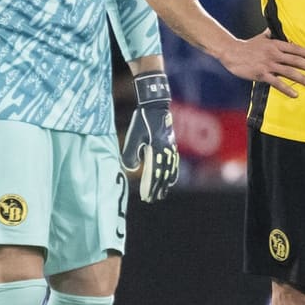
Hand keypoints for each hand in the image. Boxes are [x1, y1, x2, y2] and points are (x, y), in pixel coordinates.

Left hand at [121, 72, 178, 201]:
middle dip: (158, 187)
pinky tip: (172, 177)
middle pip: (163, 173)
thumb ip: (131, 154)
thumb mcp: (133, 136)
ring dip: (166, 182)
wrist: (156, 106)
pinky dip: (173, 172)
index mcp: (156, 149)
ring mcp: (170, 147)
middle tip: (154, 198)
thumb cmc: (142, 120)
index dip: (151, 186)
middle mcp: (166, 150)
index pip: (154, 173)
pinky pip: (174, 162)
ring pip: (170, 169)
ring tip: (163, 192)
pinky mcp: (171, 144)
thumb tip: (131, 169)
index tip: (147, 197)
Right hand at [219, 29, 304, 97]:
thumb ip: (270, 33)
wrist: (232, 52)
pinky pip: (277, 82)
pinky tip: (295, 94)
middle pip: (296, 60)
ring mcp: (268, 64)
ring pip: (289, 72)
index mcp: (275, 44)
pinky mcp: (261, 74)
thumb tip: (275, 27)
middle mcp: (274, 53)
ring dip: (302, 78)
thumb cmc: (247, 46)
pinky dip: (286, 88)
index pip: (295, 48)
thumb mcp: (261, 37)